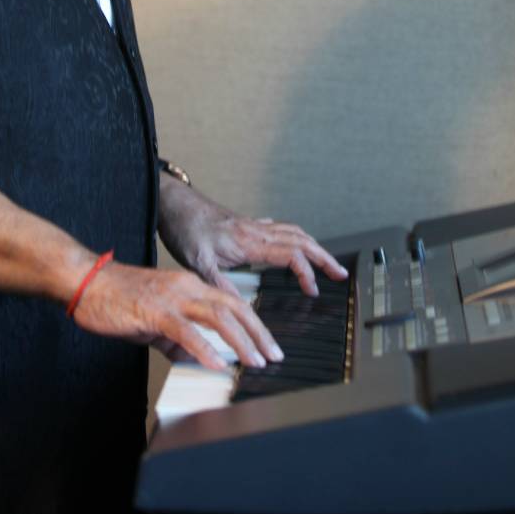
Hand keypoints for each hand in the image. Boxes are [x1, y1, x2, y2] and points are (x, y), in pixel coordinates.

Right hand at [70, 259, 284, 371]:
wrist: (87, 282)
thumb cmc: (117, 298)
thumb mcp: (154, 320)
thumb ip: (176, 340)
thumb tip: (194, 360)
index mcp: (189, 286)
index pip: (232, 303)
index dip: (254, 324)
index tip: (268, 345)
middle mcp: (186, 287)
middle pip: (234, 307)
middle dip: (258, 333)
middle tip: (273, 355)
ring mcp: (172, 298)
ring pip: (217, 317)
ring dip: (240, 341)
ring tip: (254, 361)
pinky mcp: (154, 312)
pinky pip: (186, 331)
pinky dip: (205, 349)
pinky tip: (217, 364)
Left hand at [158, 179, 347, 296]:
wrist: (174, 204)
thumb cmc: (185, 229)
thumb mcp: (198, 263)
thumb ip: (221, 285)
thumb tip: (241, 308)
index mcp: (249, 241)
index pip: (291, 254)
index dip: (307, 272)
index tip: (312, 291)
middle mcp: (256, 230)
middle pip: (301, 240)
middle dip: (324, 257)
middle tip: (340, 273)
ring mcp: (252, 225)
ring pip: (293, 231)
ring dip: (313, 246)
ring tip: (326, 261)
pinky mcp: (245, 224)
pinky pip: (279, 228)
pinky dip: (295, 238)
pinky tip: (293, 244)